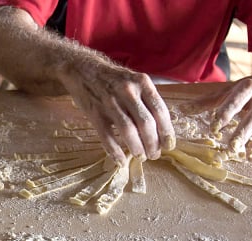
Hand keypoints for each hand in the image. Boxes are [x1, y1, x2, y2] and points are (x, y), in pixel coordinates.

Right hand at [58, 59, 174, 164]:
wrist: (82, 68)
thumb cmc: (113, 78)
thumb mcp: (134, 81)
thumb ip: (146, 100)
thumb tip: (160, 128)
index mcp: (141, 83)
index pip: (160, 111)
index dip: (166, 131)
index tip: (169, 145)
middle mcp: (127, 91)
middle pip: (145, 123)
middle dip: (153, 143)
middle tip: (155, 155)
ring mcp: (109, 102)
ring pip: (128, 131)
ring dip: (137, 148)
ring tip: (141, 157)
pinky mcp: (94, 113)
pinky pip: (107, 136)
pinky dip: (115, 151)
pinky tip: (121, 160)